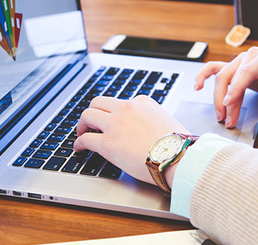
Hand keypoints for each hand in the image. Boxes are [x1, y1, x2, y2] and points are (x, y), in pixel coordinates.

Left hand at [74, 95, 189, 184]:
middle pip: (99, 102)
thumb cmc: (179, 144)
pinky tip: (79, 148)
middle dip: (92, 112)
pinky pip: (85, 139)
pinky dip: (79, 143)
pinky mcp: (107, 143)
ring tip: (81, 133)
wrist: (178, 156)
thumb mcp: (168, 122)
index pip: (122, 103)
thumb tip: (151, 131)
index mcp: (143, 102)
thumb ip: (154, 121)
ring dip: (82, 125)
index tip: (113, 121)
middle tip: (90, 123)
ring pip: (88, 115)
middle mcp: (126, 108)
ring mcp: (115, 124)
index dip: (115, 113)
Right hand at [195, 47, 257, 127]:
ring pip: (222, 76)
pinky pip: (215, 68)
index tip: (228, 103)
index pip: (247, 72)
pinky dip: (204, 75)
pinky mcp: (235, 66)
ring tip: (221, 116)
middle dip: (227, 100)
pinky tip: (197, 86)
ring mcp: (241, 59)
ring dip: (218, 97)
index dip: (236, 88)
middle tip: (228, 120)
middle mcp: (252, 55)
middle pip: (232, 76)